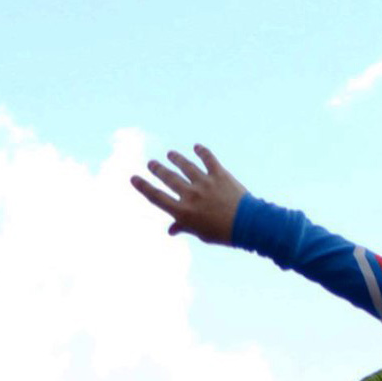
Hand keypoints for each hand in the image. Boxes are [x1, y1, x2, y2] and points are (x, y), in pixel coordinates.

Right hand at [129, 144, 246, 243]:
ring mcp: (204, 183)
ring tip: (170, 154)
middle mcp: (190, 195)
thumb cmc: (222, 233)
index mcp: (183, 212)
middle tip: (152, 163)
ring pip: (185, 166)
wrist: (248, 225)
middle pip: (168, 178)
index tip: (134, 177)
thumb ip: (184, 227)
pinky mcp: (219, 174)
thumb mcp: (200, 233)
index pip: (157, 197)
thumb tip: (171, 230)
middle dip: (157, 169)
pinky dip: (202, 151)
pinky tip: (197, 147)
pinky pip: (208, 159)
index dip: (143, 187)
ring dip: (176, 158)